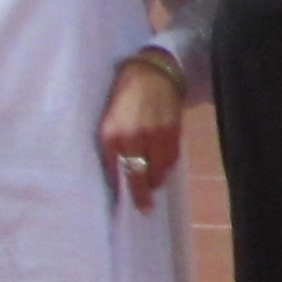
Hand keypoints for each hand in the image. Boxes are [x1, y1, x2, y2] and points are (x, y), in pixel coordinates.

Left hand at [100, 54, 185, 212]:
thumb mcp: (109, 121)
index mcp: (111, 135)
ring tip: (153, 183)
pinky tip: (163, 165)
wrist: (152, 73)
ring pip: (158, 170)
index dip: (123, 189)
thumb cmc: (124, 97)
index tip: (127, 203)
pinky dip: (167, 166)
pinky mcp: (173, 132)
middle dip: (142, 195)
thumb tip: (117, 174)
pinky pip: (171, 159)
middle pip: (138, 176)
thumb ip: (111, 147)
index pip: (116, 172)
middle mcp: (132, 138)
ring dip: (156, 180)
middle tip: (145, 208)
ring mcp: (154, 136)